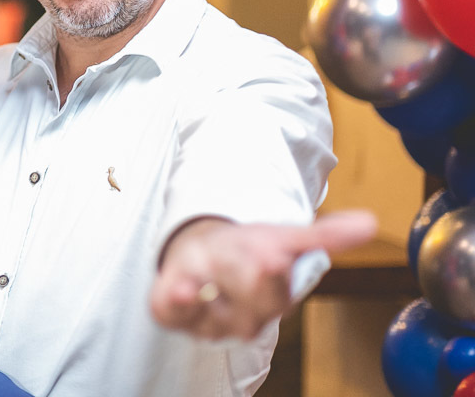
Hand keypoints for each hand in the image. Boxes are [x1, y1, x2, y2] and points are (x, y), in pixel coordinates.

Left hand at [149, 210, 377, 339]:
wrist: (205, 255)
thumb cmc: (247, 250)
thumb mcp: (282, 236)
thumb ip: (322, 236)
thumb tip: (369, 223)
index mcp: (271, 299)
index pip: (277, 297)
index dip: (272, 277)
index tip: (272, 255)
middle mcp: (242, 316)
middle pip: (246, 309)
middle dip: (242, 274)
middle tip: (239, 250)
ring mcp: (208, 320)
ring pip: (212, 316)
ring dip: (207, 287)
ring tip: (201, 267)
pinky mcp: (175, 313)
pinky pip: (174, 314)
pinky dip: (176, 301)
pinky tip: (179, 287)